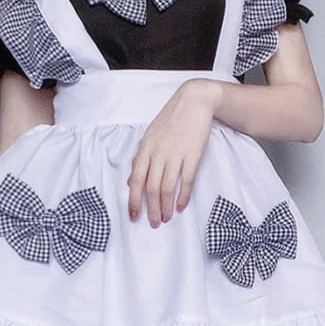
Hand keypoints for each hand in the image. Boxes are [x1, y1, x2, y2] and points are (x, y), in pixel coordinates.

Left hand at [127, 78, 220, 226]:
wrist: (195, 102)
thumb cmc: (171, 119)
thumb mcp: (149, 136)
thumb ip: (140, 158)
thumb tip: (130, 180)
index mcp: (145, 149)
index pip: (135, 180)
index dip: (133, 200)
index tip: (133, 215)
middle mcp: (158, 154)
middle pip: (151, 188)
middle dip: (151, 209)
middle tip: (153, 223)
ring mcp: (175, 155)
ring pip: (167, 188)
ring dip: (166, 206)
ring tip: (166, 219)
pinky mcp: (192, 156)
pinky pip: (185, 181)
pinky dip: (182, 196)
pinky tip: (181, 207)